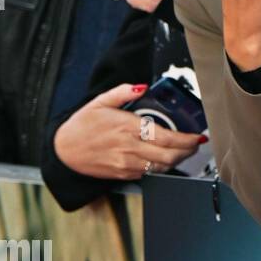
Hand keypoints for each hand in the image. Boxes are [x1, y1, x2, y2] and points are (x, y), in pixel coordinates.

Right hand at [53, 83, 205, 178]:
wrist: (63, 151)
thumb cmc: (82, 126)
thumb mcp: (100, 102)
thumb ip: (123, 92)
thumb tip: (142, 86)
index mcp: (127, 127)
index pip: (166, 137)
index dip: (187, 139)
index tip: (197, 136)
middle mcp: (129, 147)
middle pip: (170, 155)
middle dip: (188, 151)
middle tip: (194, 144)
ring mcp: (127, 163)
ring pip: (162, 166)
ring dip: (177, 160)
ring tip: (183, 151)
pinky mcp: (124, 174)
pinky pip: (150, 173)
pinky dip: (161, 167)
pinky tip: (164, 158)